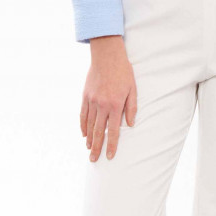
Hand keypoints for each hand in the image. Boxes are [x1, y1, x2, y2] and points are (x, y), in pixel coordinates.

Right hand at [81, 35, 137, 160]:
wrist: (107, 55)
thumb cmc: (123, 72)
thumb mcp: (132, 89)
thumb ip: (131, 108)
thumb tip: (130, 125)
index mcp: (114, 105)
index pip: (112, 131)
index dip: (111, 145)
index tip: (110, 156)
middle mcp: (101, 105)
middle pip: (98, 132)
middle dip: (97, 148)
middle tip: (94, 160)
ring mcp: (91, 101)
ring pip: (89, 125)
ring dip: (89, 139)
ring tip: (89, 149)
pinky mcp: (85, 96)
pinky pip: (83, 114)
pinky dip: (83, 125)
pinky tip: (84, 134)